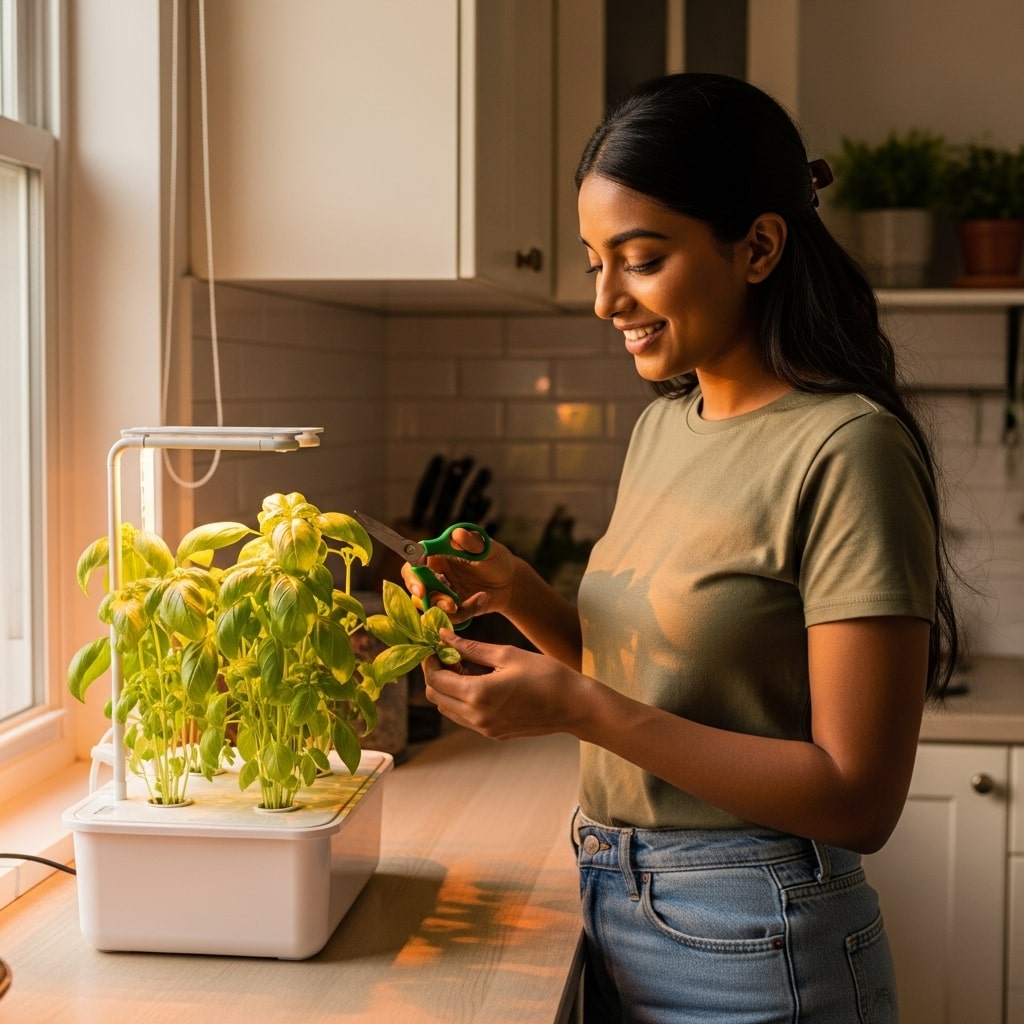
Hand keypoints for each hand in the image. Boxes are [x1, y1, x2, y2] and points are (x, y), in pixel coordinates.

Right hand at [401, 530, 518, 623]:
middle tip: (449, 603)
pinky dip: (465, 611)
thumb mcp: (487, 548)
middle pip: (415, 587)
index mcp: (437, 554)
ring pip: (430, 605)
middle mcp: (435, 573)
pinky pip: (449, 617)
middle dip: (427, 598)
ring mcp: (442, 592)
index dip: (413, 575)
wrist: (511, 583)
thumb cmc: (497, 559)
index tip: (421, 588)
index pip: (414, 562)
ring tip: (471, 600)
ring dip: (447, 607)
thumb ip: (472, 542)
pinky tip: (481, 599)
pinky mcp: (451, 608)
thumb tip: (457, 534)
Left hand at [421, 630, 585, 739]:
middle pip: (436, 696)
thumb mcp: (506, 654)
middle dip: (437, 674)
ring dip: (448, 688)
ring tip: (467, 667)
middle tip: (451, 654)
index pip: (436, 679)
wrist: (574, 705)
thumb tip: (444, 637)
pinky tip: (479, 681)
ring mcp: (485, 729)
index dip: (431, 660)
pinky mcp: (493, 733)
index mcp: (478, 694)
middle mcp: (476, 717)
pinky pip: (464, 717)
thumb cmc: (545, 674)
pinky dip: (462, 699)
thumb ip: (470, 648)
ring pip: (448, 709)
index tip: (437, 645)